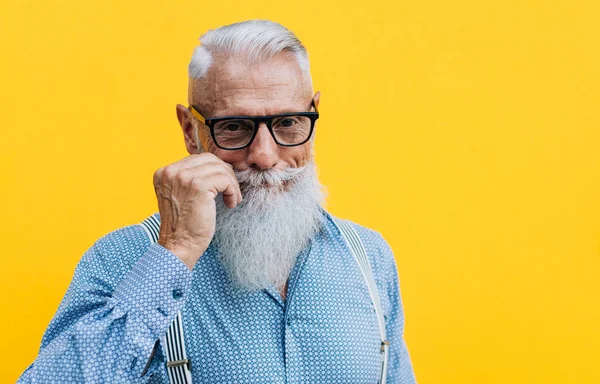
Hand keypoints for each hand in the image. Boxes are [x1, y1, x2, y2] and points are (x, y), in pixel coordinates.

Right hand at [153, 153, 242, 269]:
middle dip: (225, 174)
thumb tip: (217, 167)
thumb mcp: (181, 195)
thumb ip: (190, 179)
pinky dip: (233, 191)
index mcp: (164, 172)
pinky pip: (225, 180)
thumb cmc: (184, 225)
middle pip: (209, 159)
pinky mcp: (198, 186)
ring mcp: (184, 177)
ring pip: (220, 168)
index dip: (214, 171)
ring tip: (232, 199)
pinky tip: (231, 203)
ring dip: (231, 184)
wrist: (179, 245)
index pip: (197, 159)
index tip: (222, 186)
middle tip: (231, 191)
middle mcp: (171, 172)